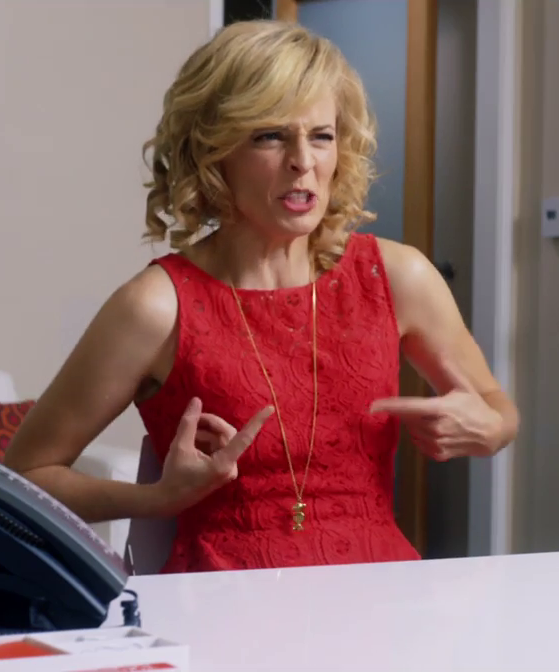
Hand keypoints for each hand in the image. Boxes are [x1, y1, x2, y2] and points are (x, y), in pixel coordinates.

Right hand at [155, 397, 273, 515]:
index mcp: (223, 464)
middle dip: (212, 424)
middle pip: (228, 434)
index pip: (244, 438)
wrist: (168, 500)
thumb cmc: (174, 475)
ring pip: (222, 440)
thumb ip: (189, 423)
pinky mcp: (223, 470)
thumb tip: (196, 401)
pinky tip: (193, 442)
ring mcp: (228, 470)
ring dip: (207, 433)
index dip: (257, 422)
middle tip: (194, 418)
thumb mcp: (179, 446)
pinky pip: (219, 448)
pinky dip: (207, 441)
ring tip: (189, 432)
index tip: (270, 408)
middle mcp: (230, 468)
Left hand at [370, 359, 502, 460]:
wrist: (492, 433)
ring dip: (414, 424)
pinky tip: (432, 430)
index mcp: (440, 409)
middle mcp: (437, 428)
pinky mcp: (438, 455)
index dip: (388, 406)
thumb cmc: (476, 407)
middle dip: (407, 412)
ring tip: (430, 418)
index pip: (408, 407)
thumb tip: (441, 353)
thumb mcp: (464, 386)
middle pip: (407, 419)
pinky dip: (420, 436)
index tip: (371, 406)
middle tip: (418, 406)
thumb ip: (450, 370)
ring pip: (411, 431)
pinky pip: (418, 444)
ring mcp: (437, 443)